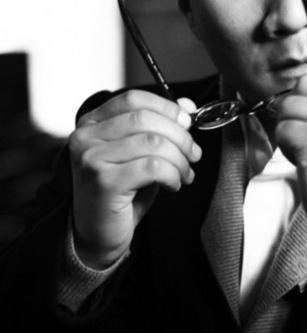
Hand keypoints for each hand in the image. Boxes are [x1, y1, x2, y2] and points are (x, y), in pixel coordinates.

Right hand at [68, 90, 201, 267]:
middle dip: (179, 135)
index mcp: (92, 123)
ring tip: (185, 173)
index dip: (166, 107)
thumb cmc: (120, 193)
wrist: (98, 233)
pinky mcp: (103, 181)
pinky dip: (172, 175)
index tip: (187, 122)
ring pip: (153, 143)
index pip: (133, 99)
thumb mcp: (141, 154)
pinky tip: (173, 184)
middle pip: (145, 118)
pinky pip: (153, 167)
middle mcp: (86, 136)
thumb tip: (186, 106)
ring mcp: (91, 158)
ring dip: (179, 159)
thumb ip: (160, 127)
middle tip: (193, 153)